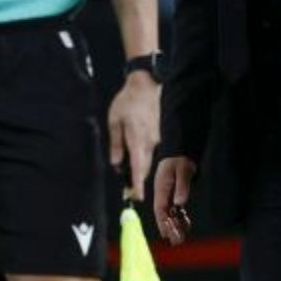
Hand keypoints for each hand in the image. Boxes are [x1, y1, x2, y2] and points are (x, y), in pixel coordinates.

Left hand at [109, 73, 160, 201]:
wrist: (146, 83)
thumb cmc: (128, 102)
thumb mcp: (115, 121)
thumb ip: (116, 144)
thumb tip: (116, 164)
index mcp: (137, 140)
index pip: (138, 168)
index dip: (137, 185)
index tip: (136, 197)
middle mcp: (152, 142)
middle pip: (146, 167)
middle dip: (139, 180)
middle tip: (132, 190)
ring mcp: (161, 137)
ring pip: (151, 158)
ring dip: (143, 166)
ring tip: (134, 170)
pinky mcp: (166, 132)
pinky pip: (157, 148)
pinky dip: (149, 153)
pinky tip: (143, 149)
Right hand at [153, 156, 196, 244]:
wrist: (181, 152)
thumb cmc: (180, 161)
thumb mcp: (182, 170)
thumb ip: (182, 186)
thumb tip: (179, 203)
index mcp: (161, 189)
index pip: (160, 209)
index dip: (163, 222)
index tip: (167, 233)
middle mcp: (163, 194)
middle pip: (165, 214)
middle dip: (170, 228)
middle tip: (176, 241)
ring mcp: (169, 195)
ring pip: (171, 214)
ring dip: (176, 225)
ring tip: (181, 238)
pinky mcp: (175, 194)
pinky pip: (177, 209)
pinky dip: (181, 218)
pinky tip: (186, 226)